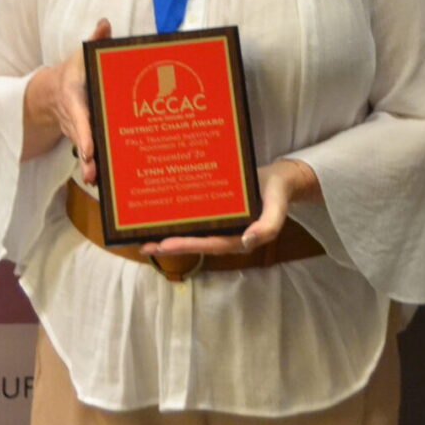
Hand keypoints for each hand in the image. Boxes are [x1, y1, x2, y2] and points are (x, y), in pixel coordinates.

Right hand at [22, 19, 111, 181]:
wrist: (50, 91)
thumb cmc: (73, 72)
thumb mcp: (80, 55)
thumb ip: (94, 41)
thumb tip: (105, 23)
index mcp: (73, 97)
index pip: (77, 115)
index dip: (83, 132)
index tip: (88, 149)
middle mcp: (72, 117)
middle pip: (79, 138)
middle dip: (86, 156)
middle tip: (92, 173)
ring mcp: (75, 130)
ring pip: (82, 150)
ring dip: (88, 167)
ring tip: (96, 182)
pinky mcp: (81, 138)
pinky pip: (88, 153)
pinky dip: (94, 166)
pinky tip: (104, 181)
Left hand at [141, 158, 319, 257]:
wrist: (280, 178)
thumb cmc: (277, 193)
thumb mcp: (277, 207)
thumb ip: (268, 226)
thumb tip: (247, 242)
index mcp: (240, 237)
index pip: (211, 244)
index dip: (188, 245)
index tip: (165, 245)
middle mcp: (227, 233)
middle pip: (197, 242)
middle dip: (171, 244)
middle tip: (146, 245)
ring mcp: (221, 224)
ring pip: (194, 232)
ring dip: (171, 234)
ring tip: (145, 235)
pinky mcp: (217, 213)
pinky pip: (197, 219)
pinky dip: (180, 219)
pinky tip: (162, 215)